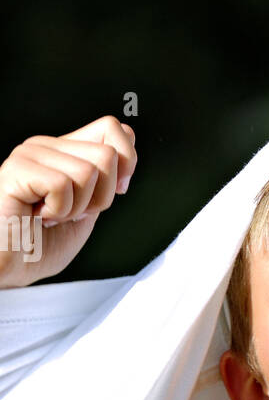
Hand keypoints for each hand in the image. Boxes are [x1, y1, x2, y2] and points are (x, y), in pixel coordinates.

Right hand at [0, 115, 136, 286]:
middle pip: (107, 155)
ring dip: (75, 208)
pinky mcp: (16, 170)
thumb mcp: (88, 211)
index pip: (113, 128)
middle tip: (69, 212)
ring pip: (88, 172)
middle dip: (100, 197)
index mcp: (65, 151)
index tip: (112, 192)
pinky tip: (37, 216)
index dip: (126, 163)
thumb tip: (125, 158)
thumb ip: (106, 183)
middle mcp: (46, 146)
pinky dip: (58, 211)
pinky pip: (63, 185)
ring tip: (50, 216)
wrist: (8, 270)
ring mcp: (29, 155)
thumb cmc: (40, 246)